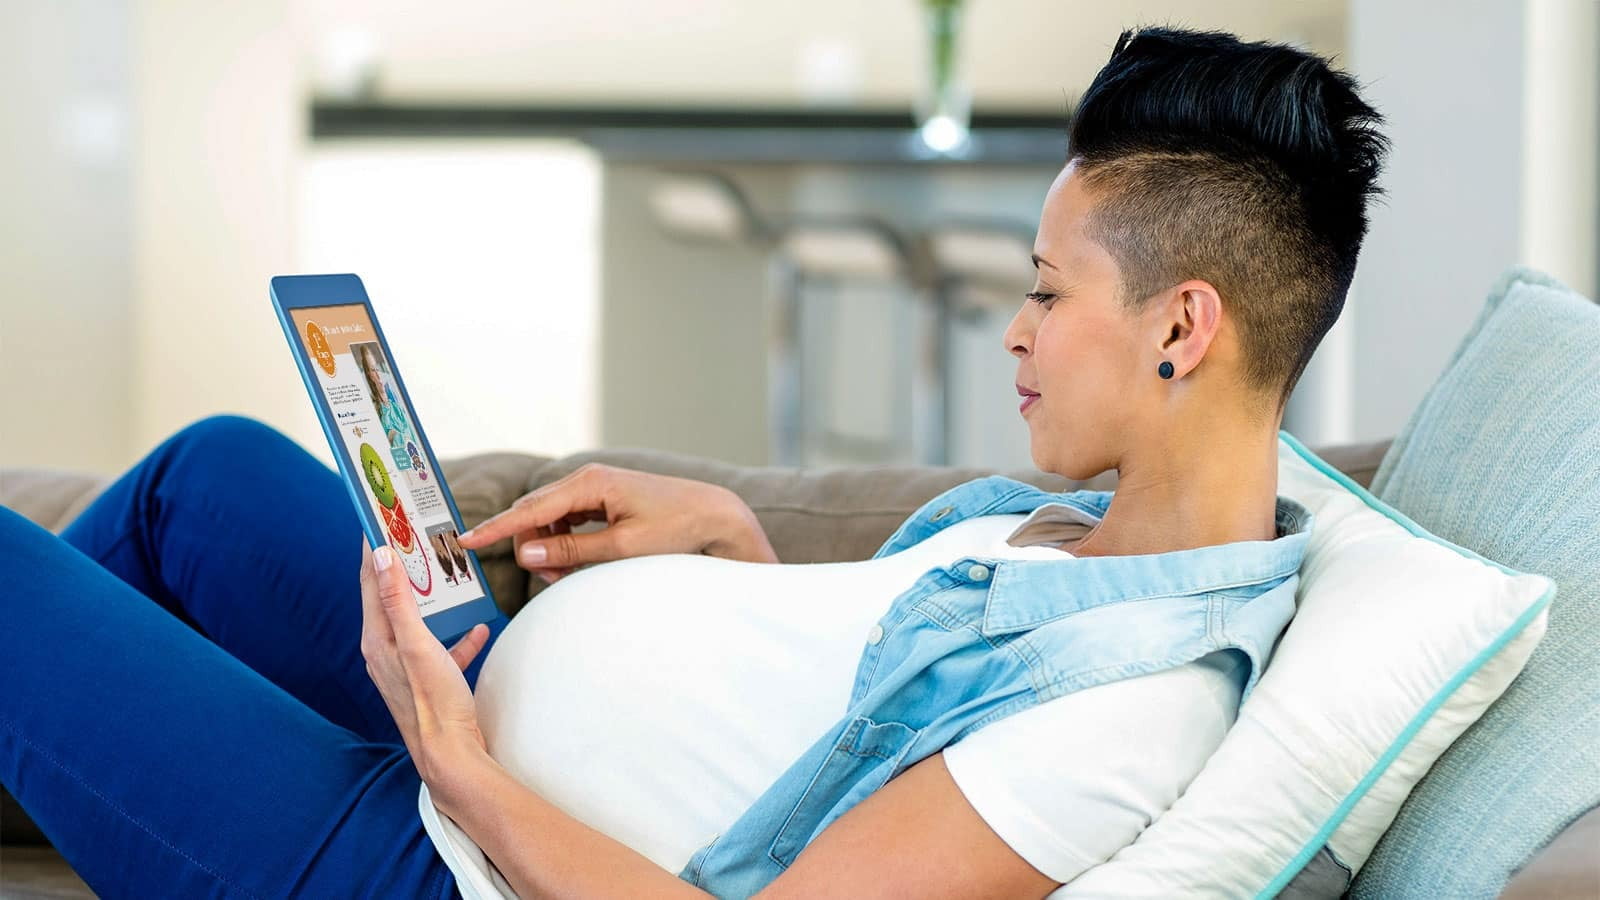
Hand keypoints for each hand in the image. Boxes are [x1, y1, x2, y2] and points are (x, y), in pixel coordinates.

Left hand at [359, 541, 492, 788]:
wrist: (450, 755)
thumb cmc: (433, 702)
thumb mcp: (416, 644)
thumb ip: (399, 600)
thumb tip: (383, 556)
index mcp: (377, 639)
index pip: (371, 581)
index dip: (373, 548)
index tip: (378, 519)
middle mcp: (385, 652)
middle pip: (391, 598)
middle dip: (402, 567)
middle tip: (414, 538)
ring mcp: (406, 667)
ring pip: (417, 622)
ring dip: (432, 599)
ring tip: (446, 576)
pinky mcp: (428, 681)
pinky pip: (442, 650)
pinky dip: (457, 637)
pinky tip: (478, 628)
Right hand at [457, 463, 777, 582]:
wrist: (714, 516)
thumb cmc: (675, 529)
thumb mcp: (621, 547)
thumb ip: (570, 550)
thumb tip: (525, 552)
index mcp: (590, 484)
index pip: (529, 508)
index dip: (495, 528)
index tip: (464, 541)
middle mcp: (588, 479)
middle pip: (534, 513)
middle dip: (531, 547)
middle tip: (551, 579)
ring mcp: (595, 488)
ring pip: (548, 520)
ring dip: (549, 548)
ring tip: (568, 575)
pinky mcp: (603, 500)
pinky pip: (567, 522)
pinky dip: (564, 543)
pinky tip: (578, 563)